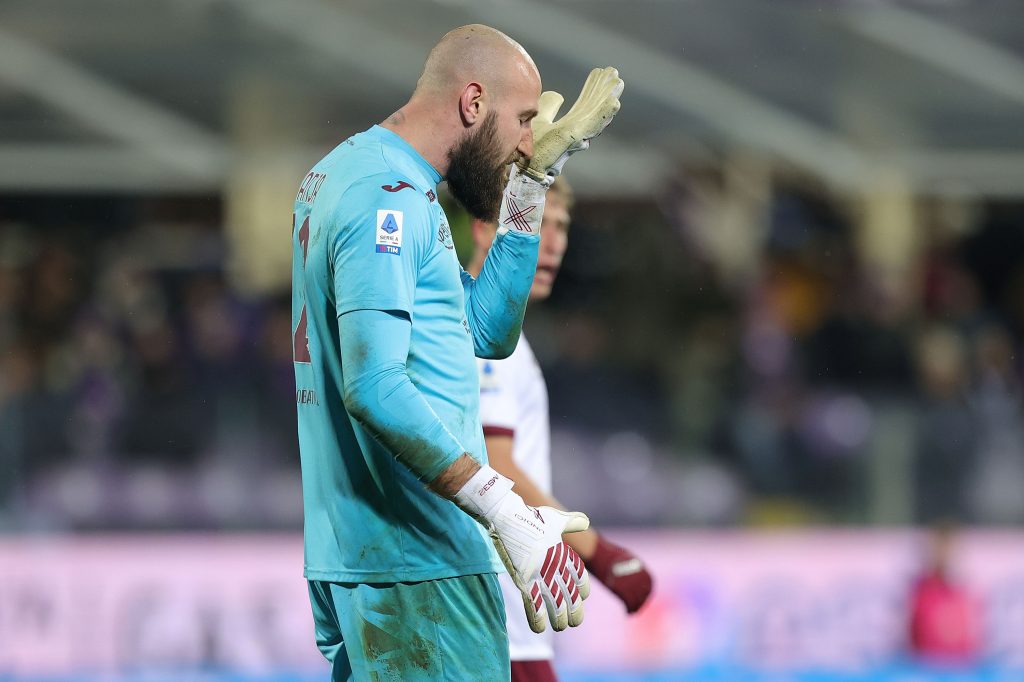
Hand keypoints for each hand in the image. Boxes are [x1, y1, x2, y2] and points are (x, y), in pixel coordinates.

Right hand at [455, 466, 589, 632]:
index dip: (583, 587)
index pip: (579, 574)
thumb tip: (585, 521)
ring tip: (560, 627)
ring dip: (559, 618)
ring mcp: (540, 573)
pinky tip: (540, 629)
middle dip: (574, 610)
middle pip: (570, 594)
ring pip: (555, 603)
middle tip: (575, 622)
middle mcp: (555, 564)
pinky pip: (533, 604)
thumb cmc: (530, 516)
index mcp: (563, 552)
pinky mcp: (524, 579)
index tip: (583, 596)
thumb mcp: (554, 518)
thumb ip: (571, 522)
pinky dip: (537, 619)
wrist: (506, 516)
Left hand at [520, 66, 623, 184]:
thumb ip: (549, 107)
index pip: (585, 104)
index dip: (593, 88)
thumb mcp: (540, 119)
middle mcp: (576, 130)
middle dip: (603, 89)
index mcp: (570, 125)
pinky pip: (591, 124)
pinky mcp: (572, 138)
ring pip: (596, 113)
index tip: (600, 72)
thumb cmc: (532, 149)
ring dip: (608, 96)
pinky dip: (604, 113)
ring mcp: (576, 135)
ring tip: (618, 81)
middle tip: (613, 71)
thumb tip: (557, 95)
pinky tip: (615, 101)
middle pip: (593, 106)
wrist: (526, 168)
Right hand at [585, 535, 651, 613]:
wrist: (597, 553)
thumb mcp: (624, 556)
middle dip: (641, 600)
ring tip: (631, 611)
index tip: (643, 597)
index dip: (647, 592)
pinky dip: (630, 608)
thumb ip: (630, 566)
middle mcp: (639, 575)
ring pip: (638, 599)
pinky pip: (629, 602)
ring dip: (636, 606)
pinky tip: (627, 612)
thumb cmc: (607, 553)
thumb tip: (632, 575)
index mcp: (641, 567)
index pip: (649, 583)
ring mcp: (630, 581)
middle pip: (645, 592)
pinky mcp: (621, 588)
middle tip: (637, 606)